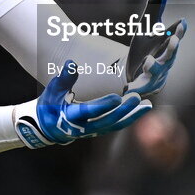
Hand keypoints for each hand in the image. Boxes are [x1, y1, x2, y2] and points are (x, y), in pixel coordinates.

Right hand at [13, 60, 150, 147]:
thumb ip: (64, 78)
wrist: (48, 126)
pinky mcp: (99, 130)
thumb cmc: (50, 104)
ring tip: (147, 105)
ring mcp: (93, 131)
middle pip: (107, 120)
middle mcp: (84, 127)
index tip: (118, 97)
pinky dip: (129, 118)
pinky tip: (141, 109)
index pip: (90, 111)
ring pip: (115, 125)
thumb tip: (72, 63)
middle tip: (137, 97)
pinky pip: (116, 125)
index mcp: (71, 117)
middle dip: (123, 110)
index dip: (104, 105)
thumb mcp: (53, 91)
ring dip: (131, 116)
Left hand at [124, 0, 186, 97]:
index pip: (174, 36)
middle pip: (170, 56)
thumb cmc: (145, 47)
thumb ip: (154, 8)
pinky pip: (140, 89)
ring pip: (156, 73)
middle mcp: (165, 62)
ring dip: (154, 67)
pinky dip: (135, 88)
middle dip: (172, 48)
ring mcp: (155, 77)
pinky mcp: (142, 88)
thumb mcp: (147, 27)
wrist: (135, 73)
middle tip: (174, 40)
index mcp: (166, 46)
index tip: (182, 21)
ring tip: (148, 60)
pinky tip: (128, 88)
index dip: (178, 30)